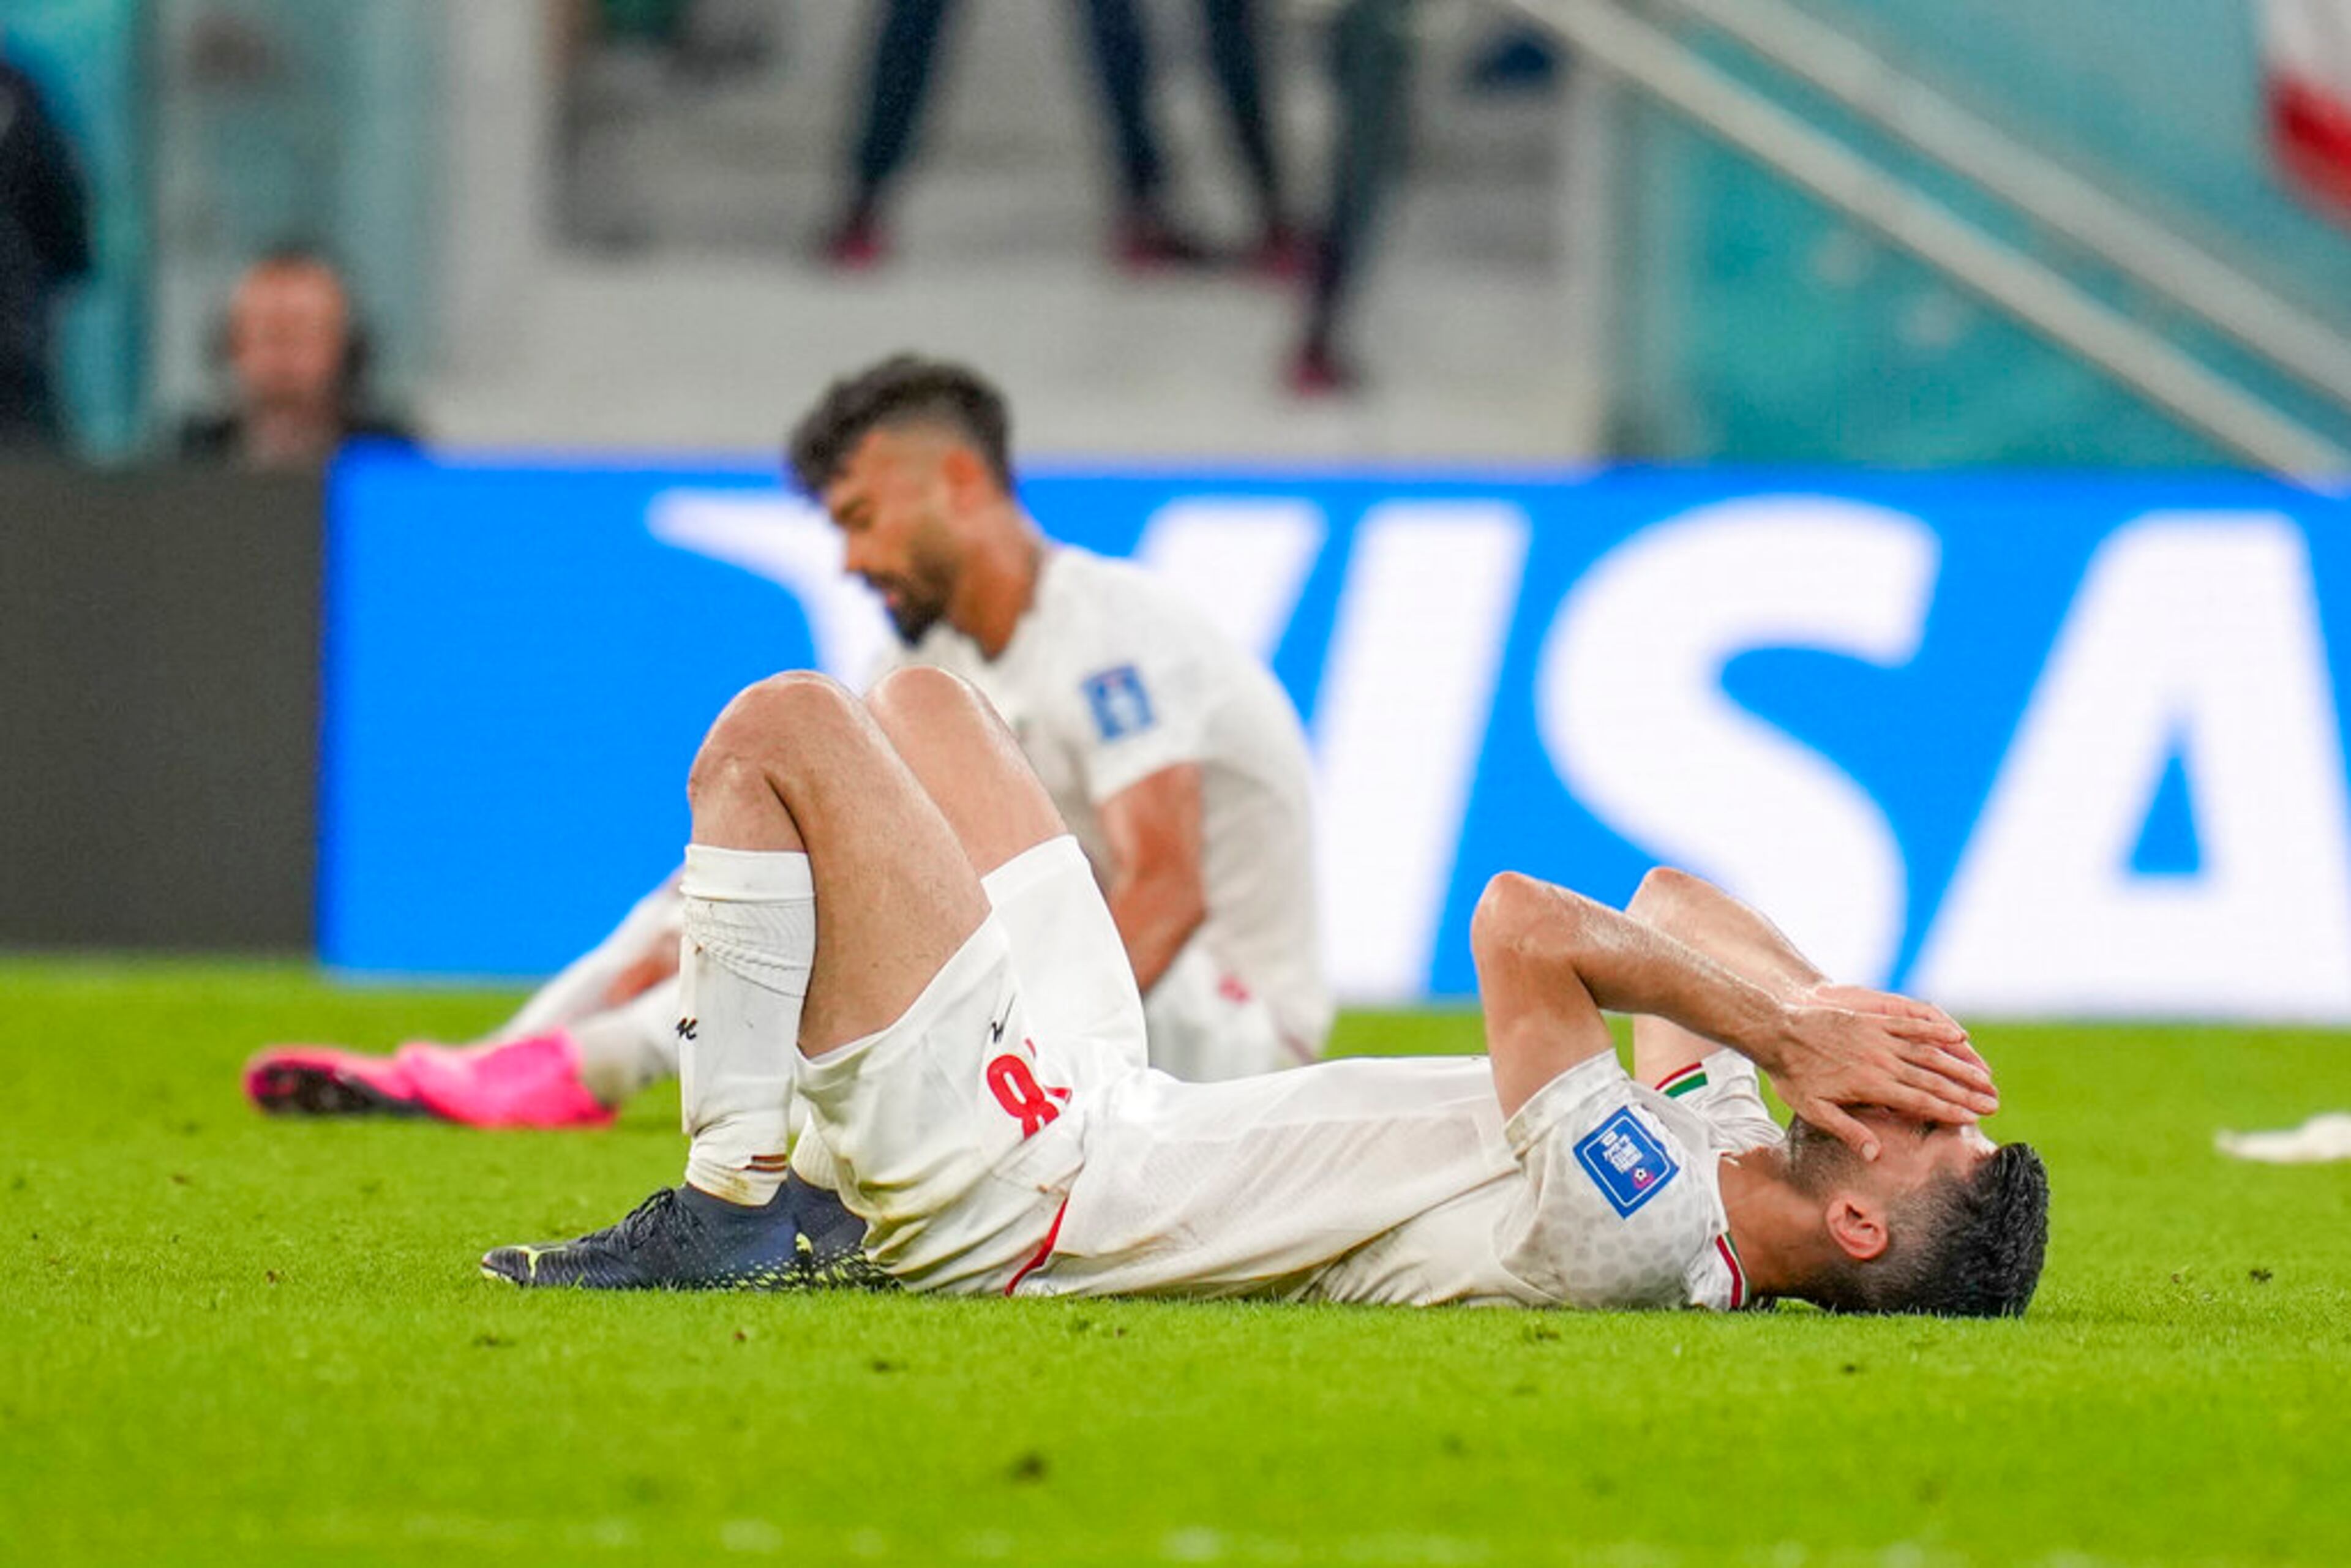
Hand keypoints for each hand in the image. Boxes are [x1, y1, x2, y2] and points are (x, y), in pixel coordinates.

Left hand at [1766, 997, 1998, 1160]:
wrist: (1776, 1026)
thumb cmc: (1792, 1073)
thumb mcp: (1812, 1109)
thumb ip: (1847, 1130)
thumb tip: (1877, 1155)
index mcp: (1870, 1085)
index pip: (1919, 1101)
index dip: (1950, 1109)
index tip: (1974, 1118)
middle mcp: (1880, 1060)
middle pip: (1932, 1078)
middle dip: (1966, 1091)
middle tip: (1993, 1102)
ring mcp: (1879, 1036)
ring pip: (1929, 1051)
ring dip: (1960, 1064)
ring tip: (1986, 1076)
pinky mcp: (1874, 1018)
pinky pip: (1912, 1022)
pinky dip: (1937, 1029)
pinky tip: (1959, 1036)